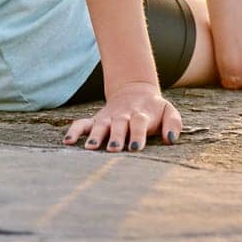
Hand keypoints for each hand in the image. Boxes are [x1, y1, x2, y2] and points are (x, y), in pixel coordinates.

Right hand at [62, 80, 182, 152]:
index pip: (139, 124)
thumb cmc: (154, 109)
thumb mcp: (169, 111)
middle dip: (116, 137)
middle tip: (114, 149)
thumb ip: (173, 123)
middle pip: (118, 126)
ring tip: (91, 148)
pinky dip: (75, 131)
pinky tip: (68, 142)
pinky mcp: (96, 120)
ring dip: (95, 136)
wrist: (135, 91)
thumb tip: (171, 139)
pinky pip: (82, 123)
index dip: (137, 134)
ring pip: (100, 126)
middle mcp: (122, 116)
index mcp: (141, 115)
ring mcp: (108, 118)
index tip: (136, 147)